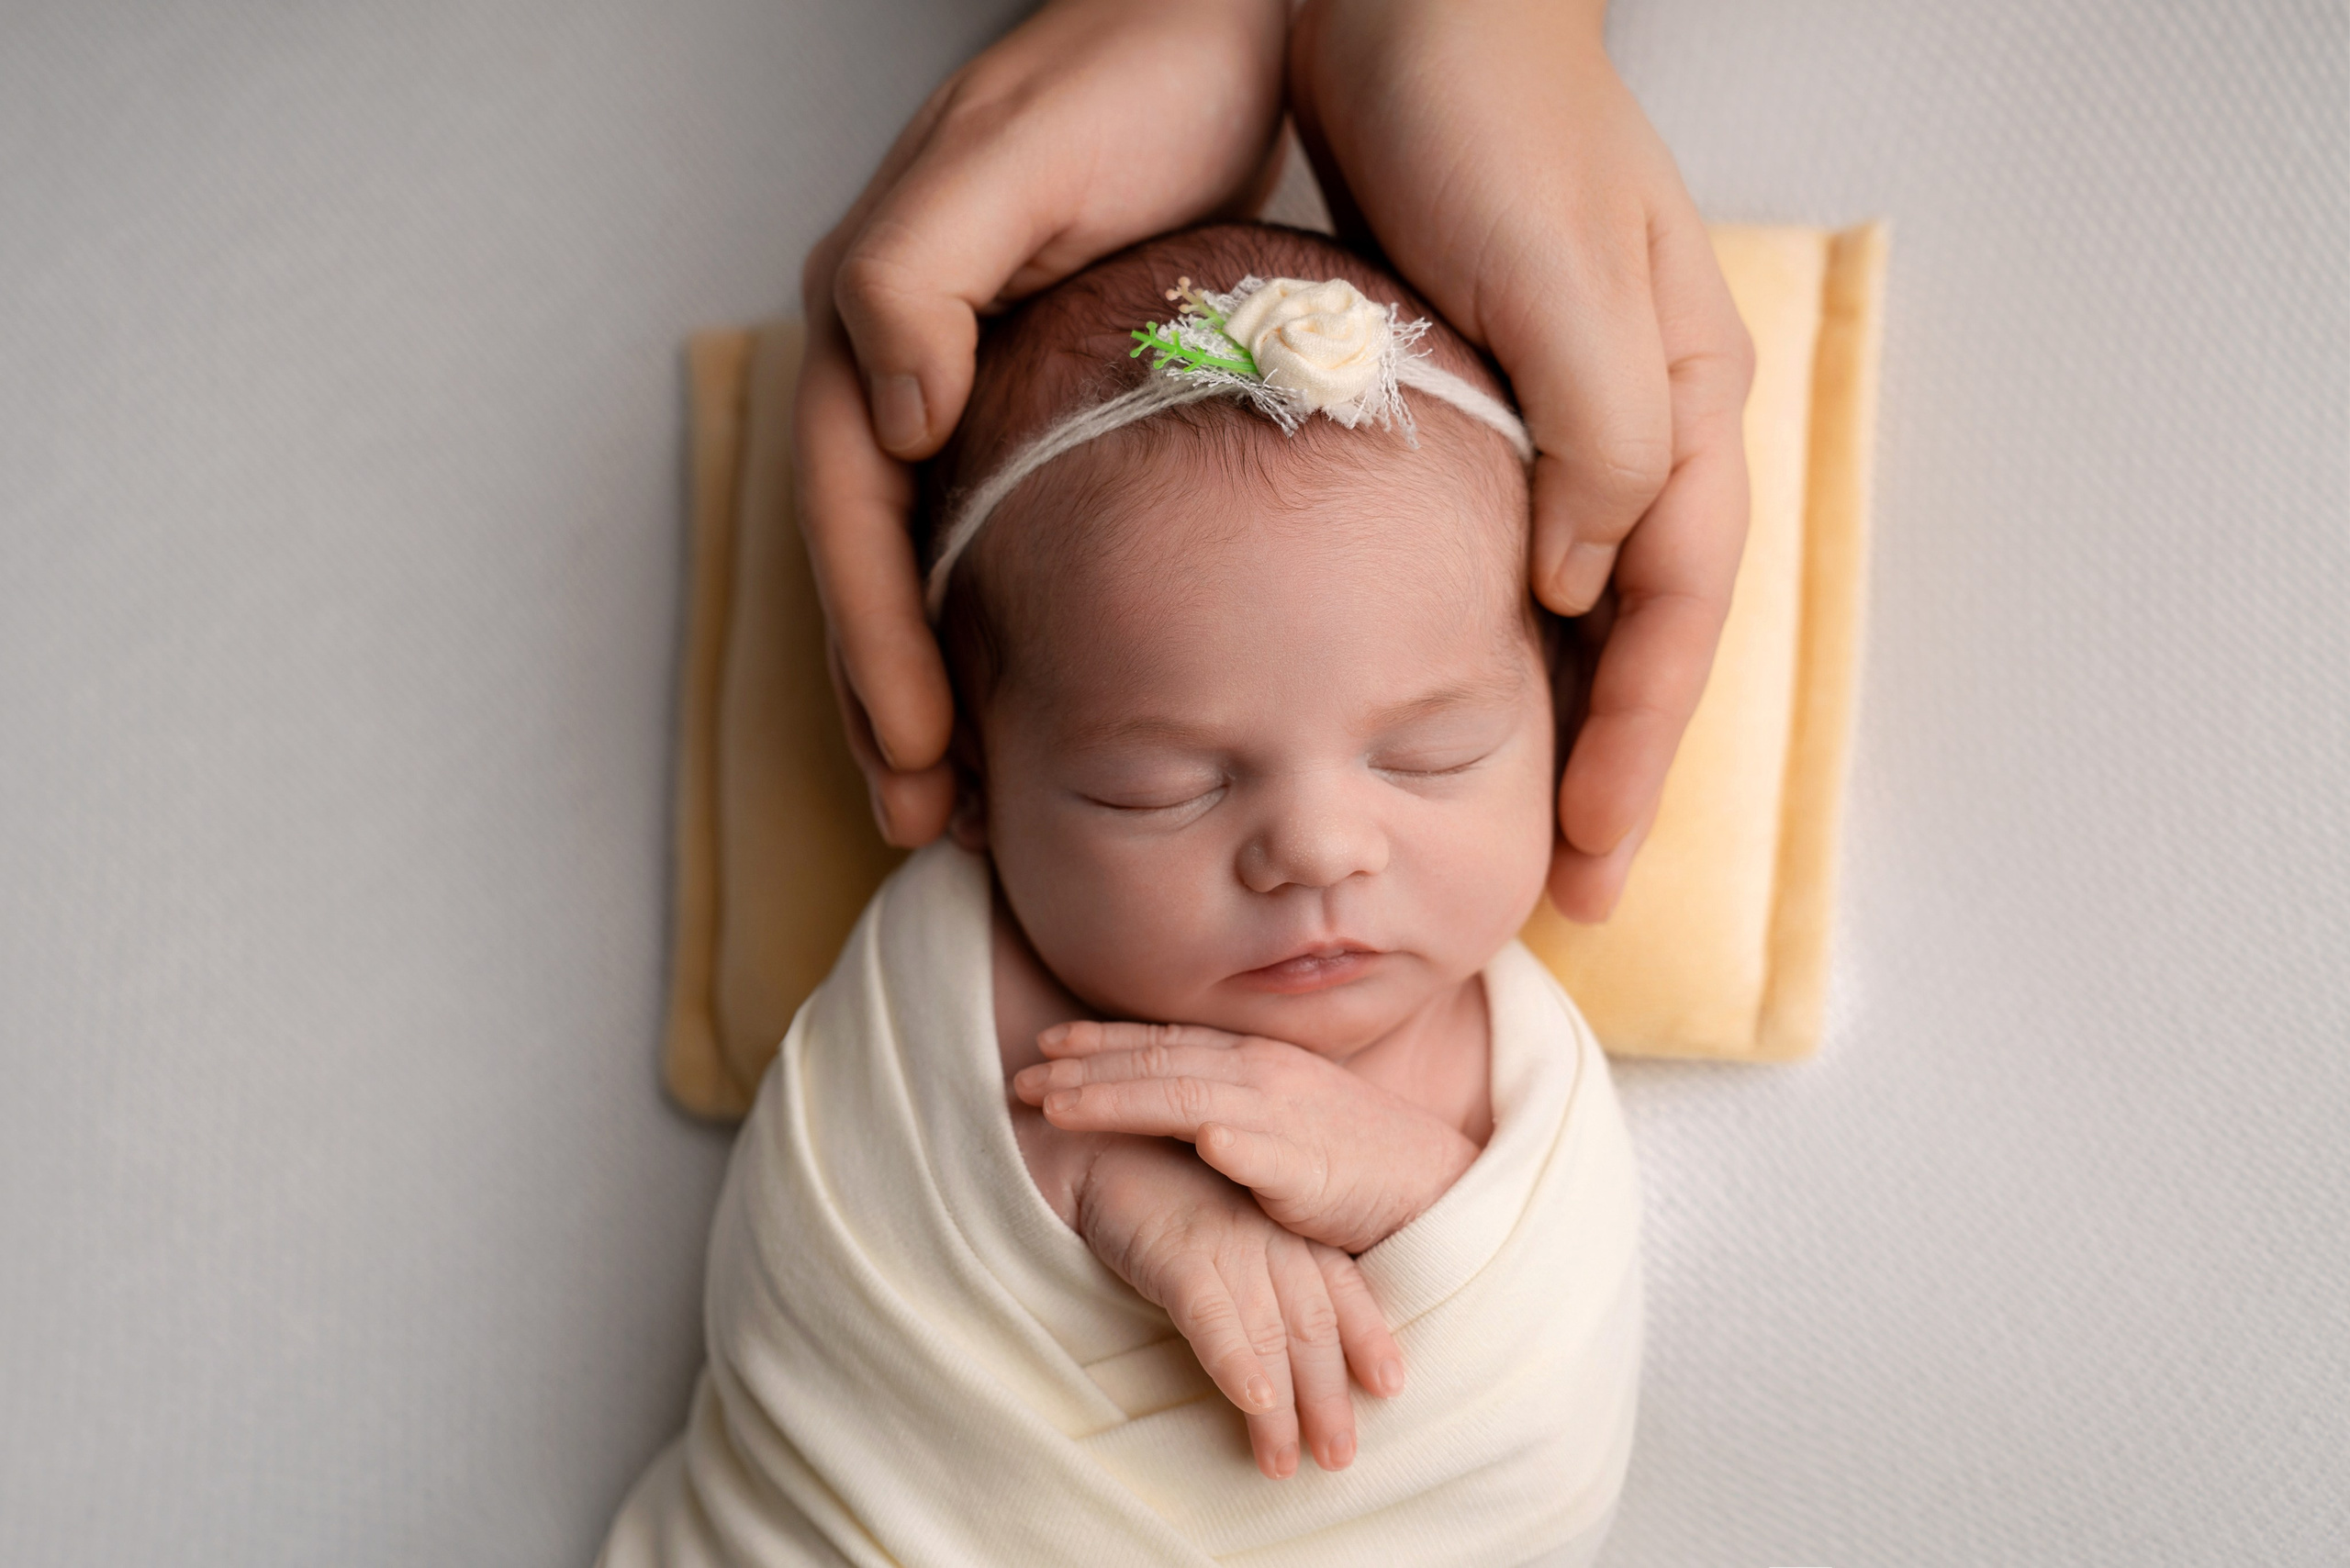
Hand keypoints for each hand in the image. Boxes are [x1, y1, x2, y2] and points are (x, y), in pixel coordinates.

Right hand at [796, 0, 1288, 845]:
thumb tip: (891, 416)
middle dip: (887, 700)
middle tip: (927, 824)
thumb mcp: (1013, 155)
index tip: (916, 758)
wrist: (1244, 9)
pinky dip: (1005, 624)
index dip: (872, 644)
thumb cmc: (1142, 71)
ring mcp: (971, 374)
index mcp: (884, 313)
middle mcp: (908, 355)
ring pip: (929, 562)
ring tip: (962, 800)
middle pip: (872, 563)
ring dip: (932, 685)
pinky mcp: (1043, 386)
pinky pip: (1004, 529)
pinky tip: (1039, 693)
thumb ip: (914, 274)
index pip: (854, 513)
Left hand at [1015, 1021, 1479, 1254]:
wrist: (1430, 1184)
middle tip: (1020, 1075)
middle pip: (1157, 1062)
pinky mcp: (1306, 1170)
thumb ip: (1224, 1101)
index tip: (1047, 1042)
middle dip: (1084, 1067)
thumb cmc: (1348, 1156)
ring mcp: (1284, 1118)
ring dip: (1117, 1099)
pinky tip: (1192, 1139)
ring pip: (1184, 1098)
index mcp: (1254, 1060)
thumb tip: (1167, 1106)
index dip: (1102, 1039)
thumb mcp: (1278, 1113)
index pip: (1165, 1040)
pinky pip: (1259, 1150)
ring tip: (1057, 1108)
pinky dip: (1223, 1140)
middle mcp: (1262, 1075)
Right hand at [1073, 1135, 1404, 1477]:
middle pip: (1313, 1325)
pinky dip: (1235, 1360)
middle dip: (1329, 1396)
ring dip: (1283, 1407)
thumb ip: (1269, 1275)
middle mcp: (1268, 1238)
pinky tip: (1252, 1401)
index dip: (1369, 1338)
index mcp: (1289, 1229)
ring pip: (1270, 1333)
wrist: (1099, 1142)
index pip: (1343, 1289)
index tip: (1392, 1388)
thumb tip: (1293, 1352)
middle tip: (1338, 1459)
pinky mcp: (1177, 1252)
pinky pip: (1212, 1315)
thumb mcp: (1235, 1229)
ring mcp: (1226, 1243)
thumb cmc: (1169, 1194)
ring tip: (1285, 1464)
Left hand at [1291, 0, 1756, 919]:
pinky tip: (1453, 680)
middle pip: (1643, 626)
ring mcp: (1569, 401)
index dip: (1635, 746)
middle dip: (1611, 760)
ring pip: (1582, 595)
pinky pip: (1511, 539)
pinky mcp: (1489, 384)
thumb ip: (1590, 448)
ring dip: (1559, 709)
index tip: (1588, 863)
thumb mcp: (1555, 289)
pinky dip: (1495, 625)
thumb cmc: (1484, 118)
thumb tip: (1581, 584)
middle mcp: (1639, 415)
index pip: (1673, 612)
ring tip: (1521, 821)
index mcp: (1681, 400)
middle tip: (1566, 886)